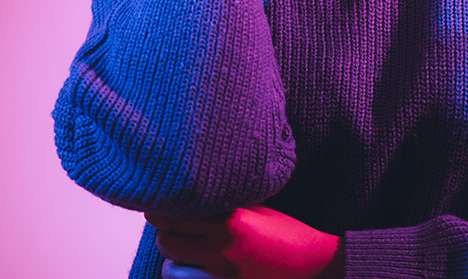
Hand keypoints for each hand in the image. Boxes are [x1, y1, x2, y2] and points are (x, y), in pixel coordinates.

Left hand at [146, 206, 343, 278]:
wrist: (313, 261)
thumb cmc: (288, 231)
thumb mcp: (258, 208)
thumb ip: (227, 204)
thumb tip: (198, 196)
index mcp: (230, 221)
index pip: (177, 218)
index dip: (159, 213)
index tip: (154, 208)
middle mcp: (223, 247)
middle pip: (169, 243)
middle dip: (163, 235)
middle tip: (166, 226)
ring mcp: (223, 272)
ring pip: (174, 268)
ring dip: (173, 257)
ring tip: (179, 247)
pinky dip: (188, 274)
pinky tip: (194, 265)